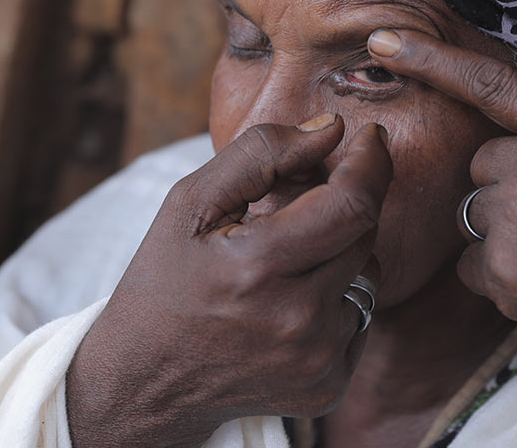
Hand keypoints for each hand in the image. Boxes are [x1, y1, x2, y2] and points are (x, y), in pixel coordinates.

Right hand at [66, 117, 390, 447]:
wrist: (144, 384)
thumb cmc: (164, 282)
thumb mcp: (190, 203)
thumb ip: (262, 154)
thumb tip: (334, 129)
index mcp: (256, 267)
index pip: (352, 204)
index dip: (372, 163)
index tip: (372, 137)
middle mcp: (295, 320)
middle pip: (365, 232)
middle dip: (344, 202)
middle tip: (299, 201)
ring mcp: (316, 359)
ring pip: (369, 272)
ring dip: (340, 251)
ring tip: (282, 263)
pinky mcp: (329, 386)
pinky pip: (360, 315)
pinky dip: (335, 297)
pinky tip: (287, 305)